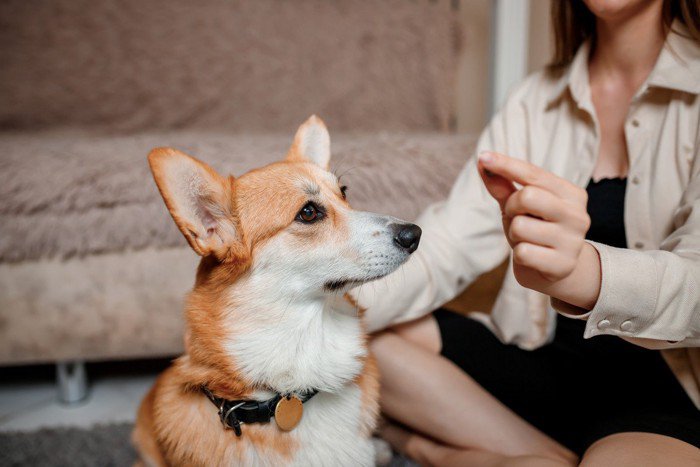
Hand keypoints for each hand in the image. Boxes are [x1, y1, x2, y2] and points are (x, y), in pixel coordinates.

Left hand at [477, 151, 600, 309]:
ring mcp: (573, 241)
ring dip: (514, 234)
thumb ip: (502, 185)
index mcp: (571, 194)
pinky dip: (519, 255)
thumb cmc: (536, 229)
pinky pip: (522, 252)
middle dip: (512, 207)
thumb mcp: (518, 206)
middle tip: (517, 218)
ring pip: (520, 226)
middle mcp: (578, 215)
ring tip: (527, 239)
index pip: (534, 174)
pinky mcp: (563, 265)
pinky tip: (532, 257)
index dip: (506, 165)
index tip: (483, 156)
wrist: (555, 271)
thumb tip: (483, 161)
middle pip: (527, 196)